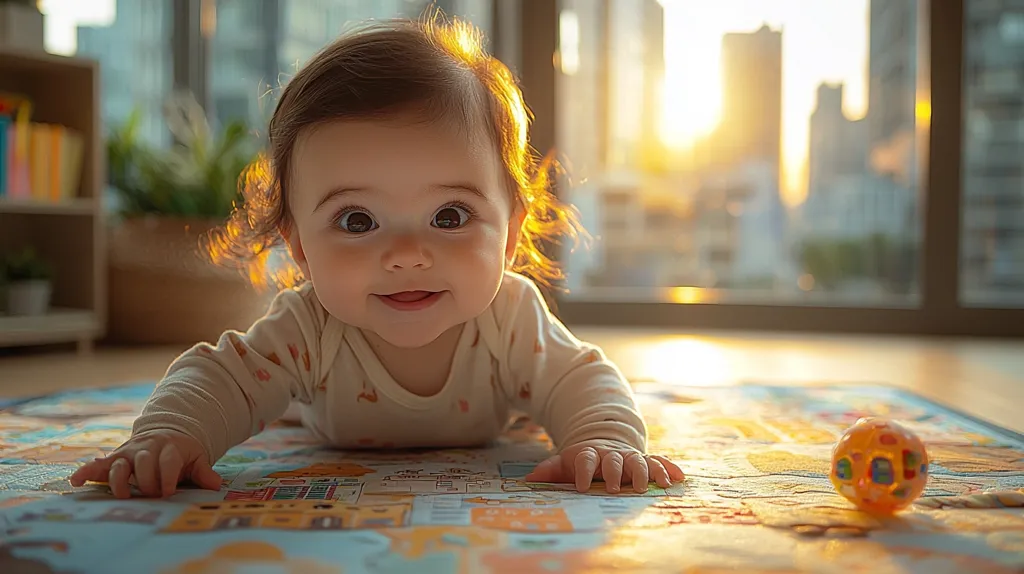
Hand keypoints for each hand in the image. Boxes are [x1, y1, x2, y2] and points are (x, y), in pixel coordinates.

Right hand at [69, 429, 221, 498]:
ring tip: (122, 495)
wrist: (166, 434)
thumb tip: (216, 485)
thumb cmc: (182, 453)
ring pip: (119, 464)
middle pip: (143, 462)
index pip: (167, 460)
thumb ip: (203, 471)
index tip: (168, 493)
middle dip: (147, 480)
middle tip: (151, 495)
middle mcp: (147, 448)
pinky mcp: (114, 459)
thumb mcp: (196, 458)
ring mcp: (128, 453)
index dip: (167, 476)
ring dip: (118, 479)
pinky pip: (97, 464)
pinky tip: (75, 481)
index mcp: (169, 447)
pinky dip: (86, 471)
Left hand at [524, 439, 684, 493]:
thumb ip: (549, 470)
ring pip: (640, 461)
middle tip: (615, 488)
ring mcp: (630, 457)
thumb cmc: (582, 461)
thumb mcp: (564, 463)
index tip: (582, 486)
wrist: (604, 444)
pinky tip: (679, 478)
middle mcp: (613, 454)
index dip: (584, 472)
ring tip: (653, 486)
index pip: (587, 460)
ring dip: (647, 473)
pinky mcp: (646, 461)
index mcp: (591, 454)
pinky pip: (659, 462)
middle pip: (615, 460)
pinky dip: (669, 468)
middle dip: (616, 473)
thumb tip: (528, 479)